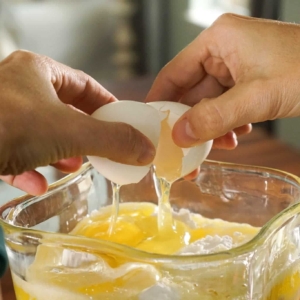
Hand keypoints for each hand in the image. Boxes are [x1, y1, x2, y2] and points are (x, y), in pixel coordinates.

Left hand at [0, 51, 154, 194]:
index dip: (107, 105)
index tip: (123, 122)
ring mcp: (2, 114)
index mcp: (38, 72)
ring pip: (41, 132)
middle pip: (64, 110)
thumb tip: (145, 149)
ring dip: (60, 151)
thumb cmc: (7, 125)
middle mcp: (17, 88)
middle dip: (85, 132)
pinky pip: (16, 152)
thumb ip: (112, 140)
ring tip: (75, 166)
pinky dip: (31, 168)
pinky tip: (39, 183)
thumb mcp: (70, 131)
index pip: (85, 85)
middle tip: (102, 148)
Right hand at [146, 14, 299, 148]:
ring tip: (222, 144)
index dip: (160, 101)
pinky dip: (226, 124)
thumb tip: (179, 136)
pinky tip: (238, 135)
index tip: (151, 126)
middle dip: (189, 123)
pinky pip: (225, 105)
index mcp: (219, 40)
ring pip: (208, 103)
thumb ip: (215, 117)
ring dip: (211, 127)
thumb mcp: (258, 97)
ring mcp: (236, 66)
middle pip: (190, 92)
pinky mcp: (247, 80)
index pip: (174, 73)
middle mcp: (223, 51)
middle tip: (184, 150)